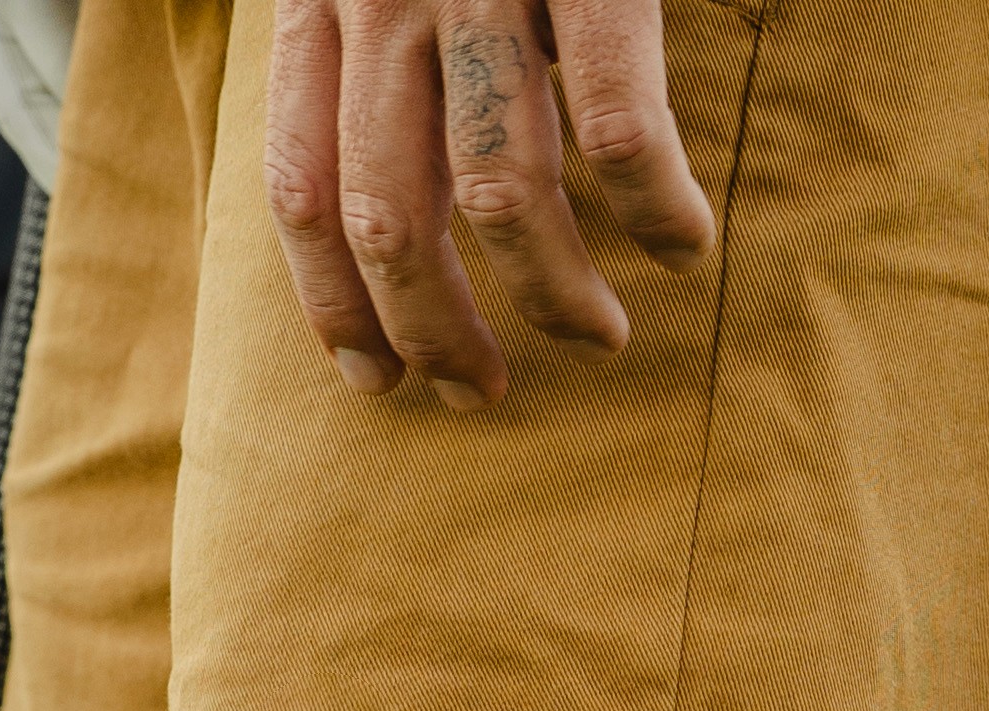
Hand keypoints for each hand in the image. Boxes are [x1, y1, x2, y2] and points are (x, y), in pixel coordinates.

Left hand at [261, 0, 713, 411]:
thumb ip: (375, 41)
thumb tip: (391, 177)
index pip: (302, 185)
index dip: (337, 304)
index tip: (379, 381)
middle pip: (392, 218)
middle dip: (439, 335)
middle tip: (484, 391)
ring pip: (500, 194)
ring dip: (553, 294)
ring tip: (600, 337)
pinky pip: (616, 130)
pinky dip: (656, 205)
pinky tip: (685, 243)